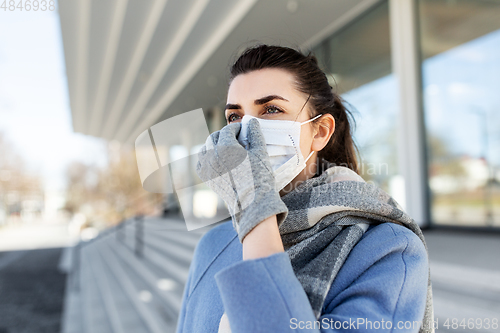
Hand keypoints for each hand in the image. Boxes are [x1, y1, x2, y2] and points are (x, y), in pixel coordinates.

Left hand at [196, 118, 287, 241]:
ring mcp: (208, 167)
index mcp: (226, 147)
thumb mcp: (260, 153)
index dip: (236, 128)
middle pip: (215, 137)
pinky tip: (216, 158)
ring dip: (214, 144)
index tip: (243, 129)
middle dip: (224, 134)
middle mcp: (213, 155)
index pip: (228, 130)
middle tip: (235, 136)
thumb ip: (255, 134)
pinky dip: (207, 157)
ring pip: (206, 148)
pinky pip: (201, 162)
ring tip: (225, 147)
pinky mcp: (207, 178)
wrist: (252, 203)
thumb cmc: (259, 177)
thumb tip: (251, 121)